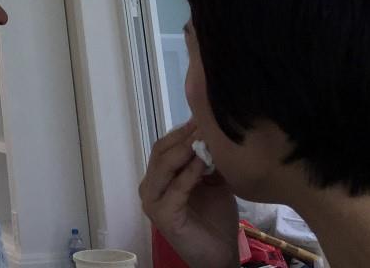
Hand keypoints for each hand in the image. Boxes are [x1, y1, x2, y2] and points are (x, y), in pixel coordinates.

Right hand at [139, 122, 238, 267]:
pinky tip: (202, 163)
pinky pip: (175, 188)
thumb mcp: (213, 182)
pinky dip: (189, 173)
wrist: (219, 255)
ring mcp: (152, 201)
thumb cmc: (215, 219)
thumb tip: (211, 128)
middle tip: (204, 122)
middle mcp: (149, 186)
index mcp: (158, 178)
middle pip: (160, 152)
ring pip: (163, 166)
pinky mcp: (162, 215)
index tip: (203, 116)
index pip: (164, 146)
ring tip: (203, 137)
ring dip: (184, 150)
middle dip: (183, 136)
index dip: (182, 131)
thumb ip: (208, 161)